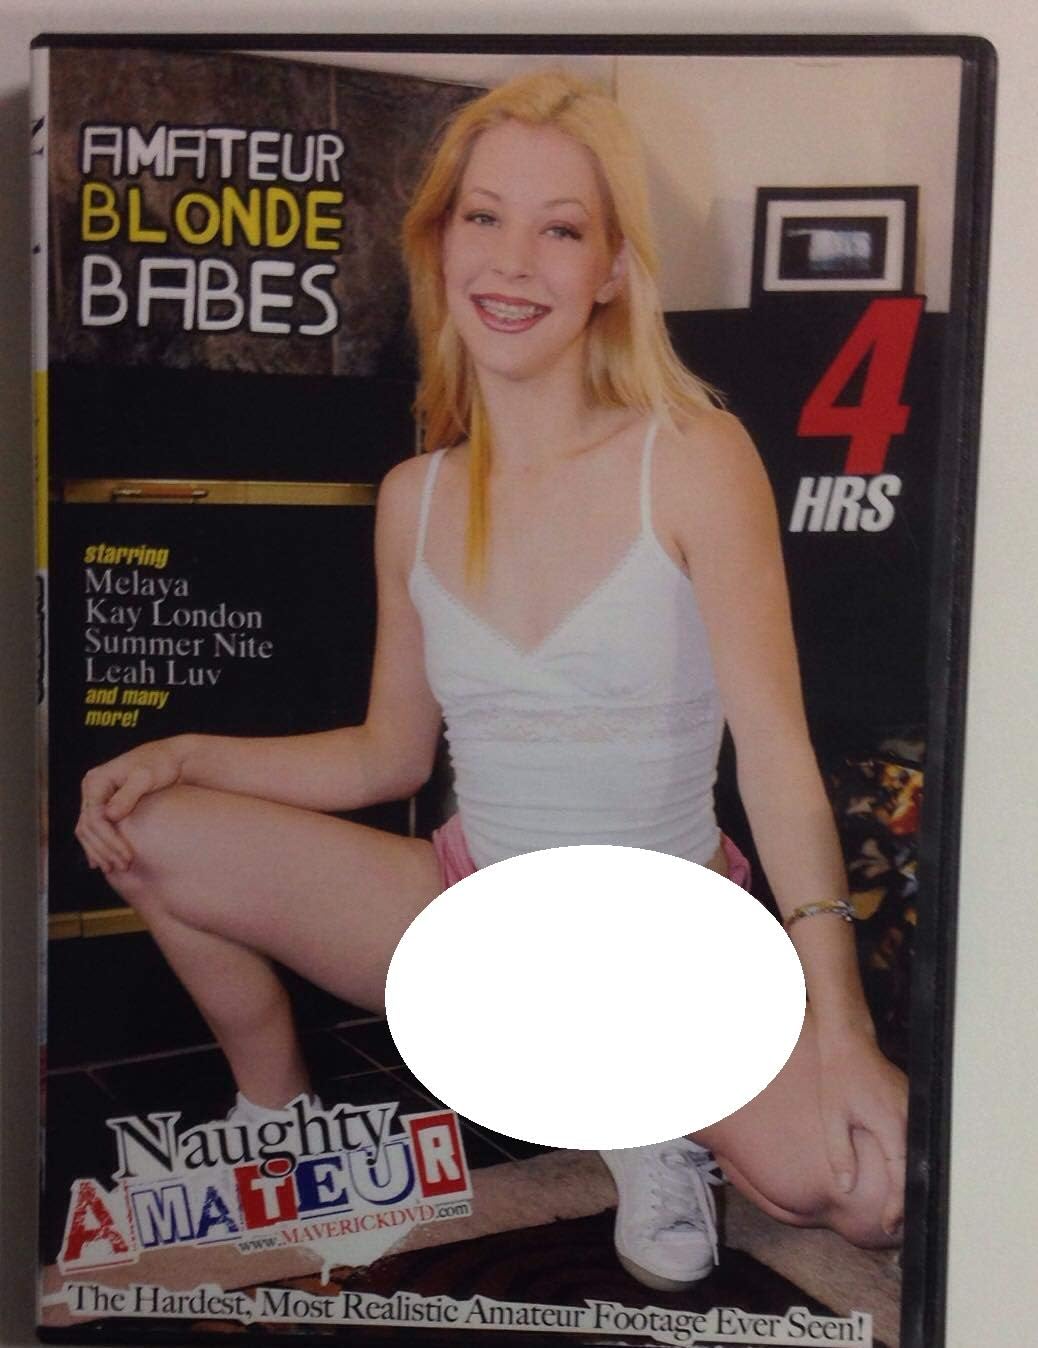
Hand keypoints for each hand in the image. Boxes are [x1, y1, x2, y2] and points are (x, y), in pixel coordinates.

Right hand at [75, 739, 185, 873]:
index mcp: (96, 780)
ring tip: (116, 868)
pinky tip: (105, 862)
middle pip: (87, 827)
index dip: (109, 841)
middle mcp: (92, 788)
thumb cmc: (161, 765)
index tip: (127, 857)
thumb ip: (129, 795)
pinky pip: (95, 830)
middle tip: (123, 867)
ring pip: (88, 831)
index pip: (94, 818)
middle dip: (104, 850)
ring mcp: (96, 797)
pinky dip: (100, 846)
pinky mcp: (104, 804)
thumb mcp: (146, 777)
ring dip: (100, 852)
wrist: (171, 759)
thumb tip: (110, 815)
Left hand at [816, 1027, 907, 1238]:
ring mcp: (916, 1111)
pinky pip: (918, 1143)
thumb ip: (840, 1154)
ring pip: (921, 1158)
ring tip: (898, 1211)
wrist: (850, 1044)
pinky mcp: (915, 1107)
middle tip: (893, 1228)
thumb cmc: (838, 1079)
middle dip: (908, 1202)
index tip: (887, 1225)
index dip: (896, 1205)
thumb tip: (846, 1188)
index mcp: (891, 1123)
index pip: (901, 1174)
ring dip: (911, 1184)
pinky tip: (900, 1179)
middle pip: (917, 1171)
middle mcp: (910, 1118)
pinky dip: (912, 1164)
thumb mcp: (832, 1117)